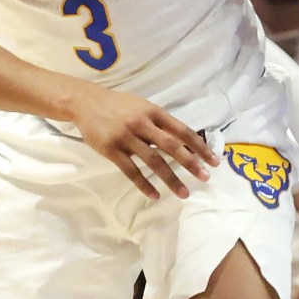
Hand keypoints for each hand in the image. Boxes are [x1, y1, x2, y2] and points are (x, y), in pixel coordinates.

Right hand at [69, 85, 213, 199]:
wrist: (86, 103)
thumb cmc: (118, 105)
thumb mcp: (142, 107)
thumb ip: (159, 122)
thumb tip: (182, 140)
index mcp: (153, 112)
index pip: (182, 130)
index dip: (199, 146)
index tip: (213, 160)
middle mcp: (142, 124)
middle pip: (171, 146)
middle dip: (190, 163)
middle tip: (205, 177)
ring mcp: (126, 137)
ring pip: (153, 161)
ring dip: (171, 178)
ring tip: (184, 193)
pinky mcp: (111, 150)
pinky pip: (131, 171)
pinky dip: (144, 184)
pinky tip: (155, 195)